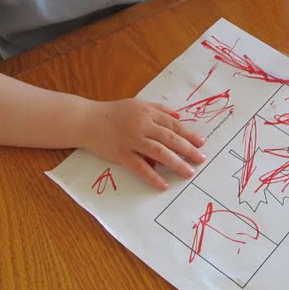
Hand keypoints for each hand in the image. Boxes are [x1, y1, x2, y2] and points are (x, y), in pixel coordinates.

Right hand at [83, 99, 205, 189]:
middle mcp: (141, 125)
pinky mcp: (121, 154)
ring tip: (188, 172)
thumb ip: (159, 109)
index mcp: (147, 113)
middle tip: (200, 159)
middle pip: (170, 139)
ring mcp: (131, 140)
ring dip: (176, 163)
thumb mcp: (137, 104)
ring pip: (159, 152)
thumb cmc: (113, 113)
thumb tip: (179, 117)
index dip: (188, 134)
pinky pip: (140, 167)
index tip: (201, 143)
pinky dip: (153, 176)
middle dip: (188, 149)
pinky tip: (163, 184)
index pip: (173, 124)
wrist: (87, 120)